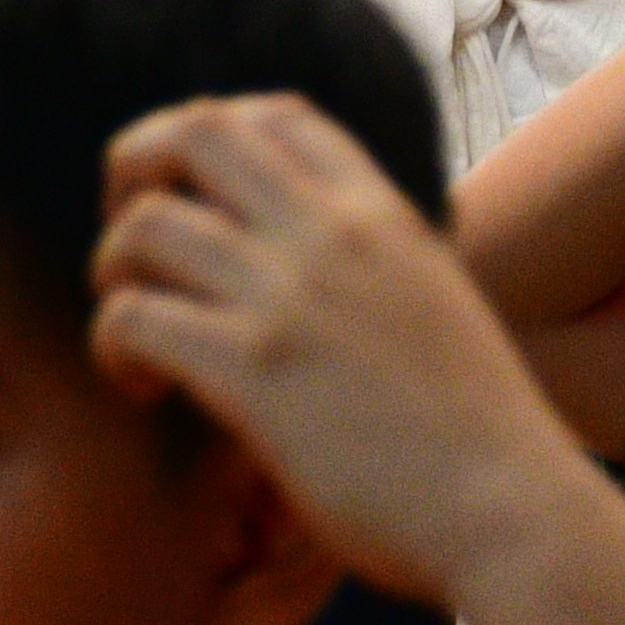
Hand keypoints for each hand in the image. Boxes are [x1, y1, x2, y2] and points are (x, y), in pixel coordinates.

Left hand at [87, 96, 581, 603]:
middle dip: (135, 172)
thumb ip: (373, 270)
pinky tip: (143, 388)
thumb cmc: (480, 438)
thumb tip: (315, 275)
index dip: (208, 143)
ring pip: (144, 225)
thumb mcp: (436, 308)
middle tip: (135, 252)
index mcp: (381, 214)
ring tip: (136, 335)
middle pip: (194, 130)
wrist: (512, 511)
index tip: (193, 204)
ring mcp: (288, 297)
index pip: (276, 113)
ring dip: (114, 272)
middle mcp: (330, 234)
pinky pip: (133, 317)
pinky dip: (112, 345)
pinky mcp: (252, 371)